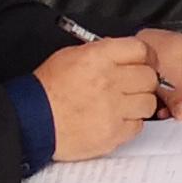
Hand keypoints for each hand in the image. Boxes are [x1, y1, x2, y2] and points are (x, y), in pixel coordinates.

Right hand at [35, 33, 164, 158]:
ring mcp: (113, 109)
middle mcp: (109, 81)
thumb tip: (123, 53)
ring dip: (138, 103)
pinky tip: (114, 119)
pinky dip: (130, 123)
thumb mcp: (69, 56)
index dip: (145, 56)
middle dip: (142, 80)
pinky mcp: (113, 133)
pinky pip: (137, 126)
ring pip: (148, 103)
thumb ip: (101, 52)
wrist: (32, 120)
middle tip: (131, 85)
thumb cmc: (47, 90)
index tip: (145, 62)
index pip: (140, 49)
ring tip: (122, 104)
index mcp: (97, 58)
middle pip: (149, 77)